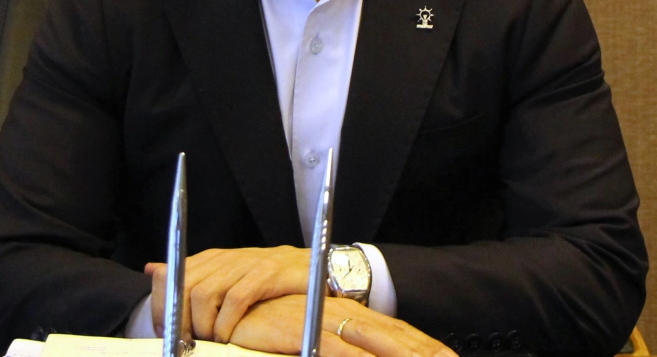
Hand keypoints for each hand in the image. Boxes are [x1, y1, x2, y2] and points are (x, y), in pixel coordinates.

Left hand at [144, 246, 311, 340]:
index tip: (165, 333)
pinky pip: (235, 300)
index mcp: (212, 258)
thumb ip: (191, 274)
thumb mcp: (225, 274)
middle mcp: (225, 258)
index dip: (164, 306)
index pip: (171, 275)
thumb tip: (151, 269)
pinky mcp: (266, 274)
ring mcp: (245, 264)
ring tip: (209, 342)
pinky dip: (226, 324)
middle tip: (187, 344)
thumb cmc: (267, 279)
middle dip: (180, 321)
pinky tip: (228, 338)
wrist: (313, 267)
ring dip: (203, 325)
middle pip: (185, 286)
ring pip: (205, 294)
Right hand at [229, 295, 456, 356]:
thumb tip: (362, 354)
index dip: (424, 345)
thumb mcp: (311, 336)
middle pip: (393, 333)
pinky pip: (337, 347)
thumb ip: (334, 347)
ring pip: (374, 339)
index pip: (395, 330)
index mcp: (348, 313)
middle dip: (424, 351)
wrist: (232, 305)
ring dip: (401, 354)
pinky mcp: (304, 325)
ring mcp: (325, 316)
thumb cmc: (268, 324)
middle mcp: (342, 312)